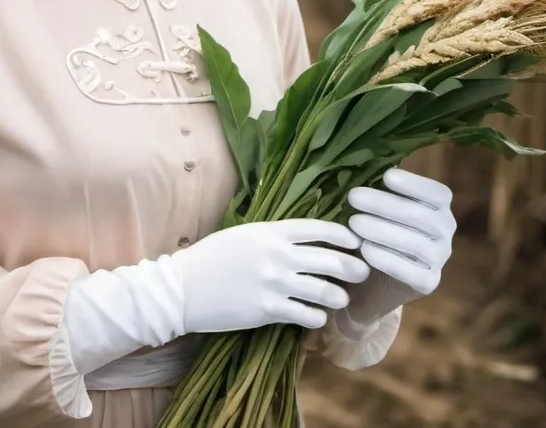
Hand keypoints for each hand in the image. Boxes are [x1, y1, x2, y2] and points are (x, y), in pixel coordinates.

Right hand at [174, 218, 370, 333]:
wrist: (183, 287)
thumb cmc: (210, 257)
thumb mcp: (243, 235)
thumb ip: (273, 236)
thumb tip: (303, 239)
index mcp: (269, 231)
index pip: (317, 229)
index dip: (342, 235)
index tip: (355, 240)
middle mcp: (276, 255)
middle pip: (329, 259)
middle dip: (353, 266)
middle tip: (362, 272)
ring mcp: (274, 283)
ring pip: (324, 290)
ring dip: (337, 295)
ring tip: (340, 298)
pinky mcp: (268, 310)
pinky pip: (306, 314)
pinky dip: (316, 317)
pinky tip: (315, 317)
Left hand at [341, 167, 455, 327]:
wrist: (373, 276)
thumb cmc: (377, 227)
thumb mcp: (380, 205)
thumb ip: (380, 188)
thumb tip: (362, 164)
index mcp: (439, 207)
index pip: (438, 194)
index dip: (414, 184)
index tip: (386, 176)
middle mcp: (445, 232)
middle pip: (422, 217)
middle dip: (385, 205)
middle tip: (353, 197)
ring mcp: (440, 259)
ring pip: (417, 244)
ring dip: (383, 231)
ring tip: (354, 222)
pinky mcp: (428, 283)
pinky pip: (411, 272)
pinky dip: (387, 259)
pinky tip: (365, 250)